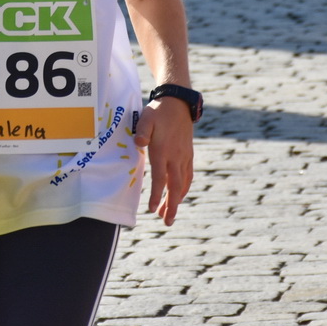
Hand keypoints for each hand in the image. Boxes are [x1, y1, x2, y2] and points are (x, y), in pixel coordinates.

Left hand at [135, 96, 193, 225]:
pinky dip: (184, 188)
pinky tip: (180, 195)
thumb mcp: (146, 118)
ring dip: (177, 200)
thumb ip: (143, 131)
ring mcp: (184, 156)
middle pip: (175, 186)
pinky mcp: (188, 154)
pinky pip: (188, 176)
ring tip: (170, 214)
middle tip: (167, 222)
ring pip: (182, 183)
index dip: (157, 195)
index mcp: (164, 151)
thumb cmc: (158, 111)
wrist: (178, 103)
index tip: (152, 209)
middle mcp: (176, 157)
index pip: (160, 178)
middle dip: (171, 206)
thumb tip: (139, 142)